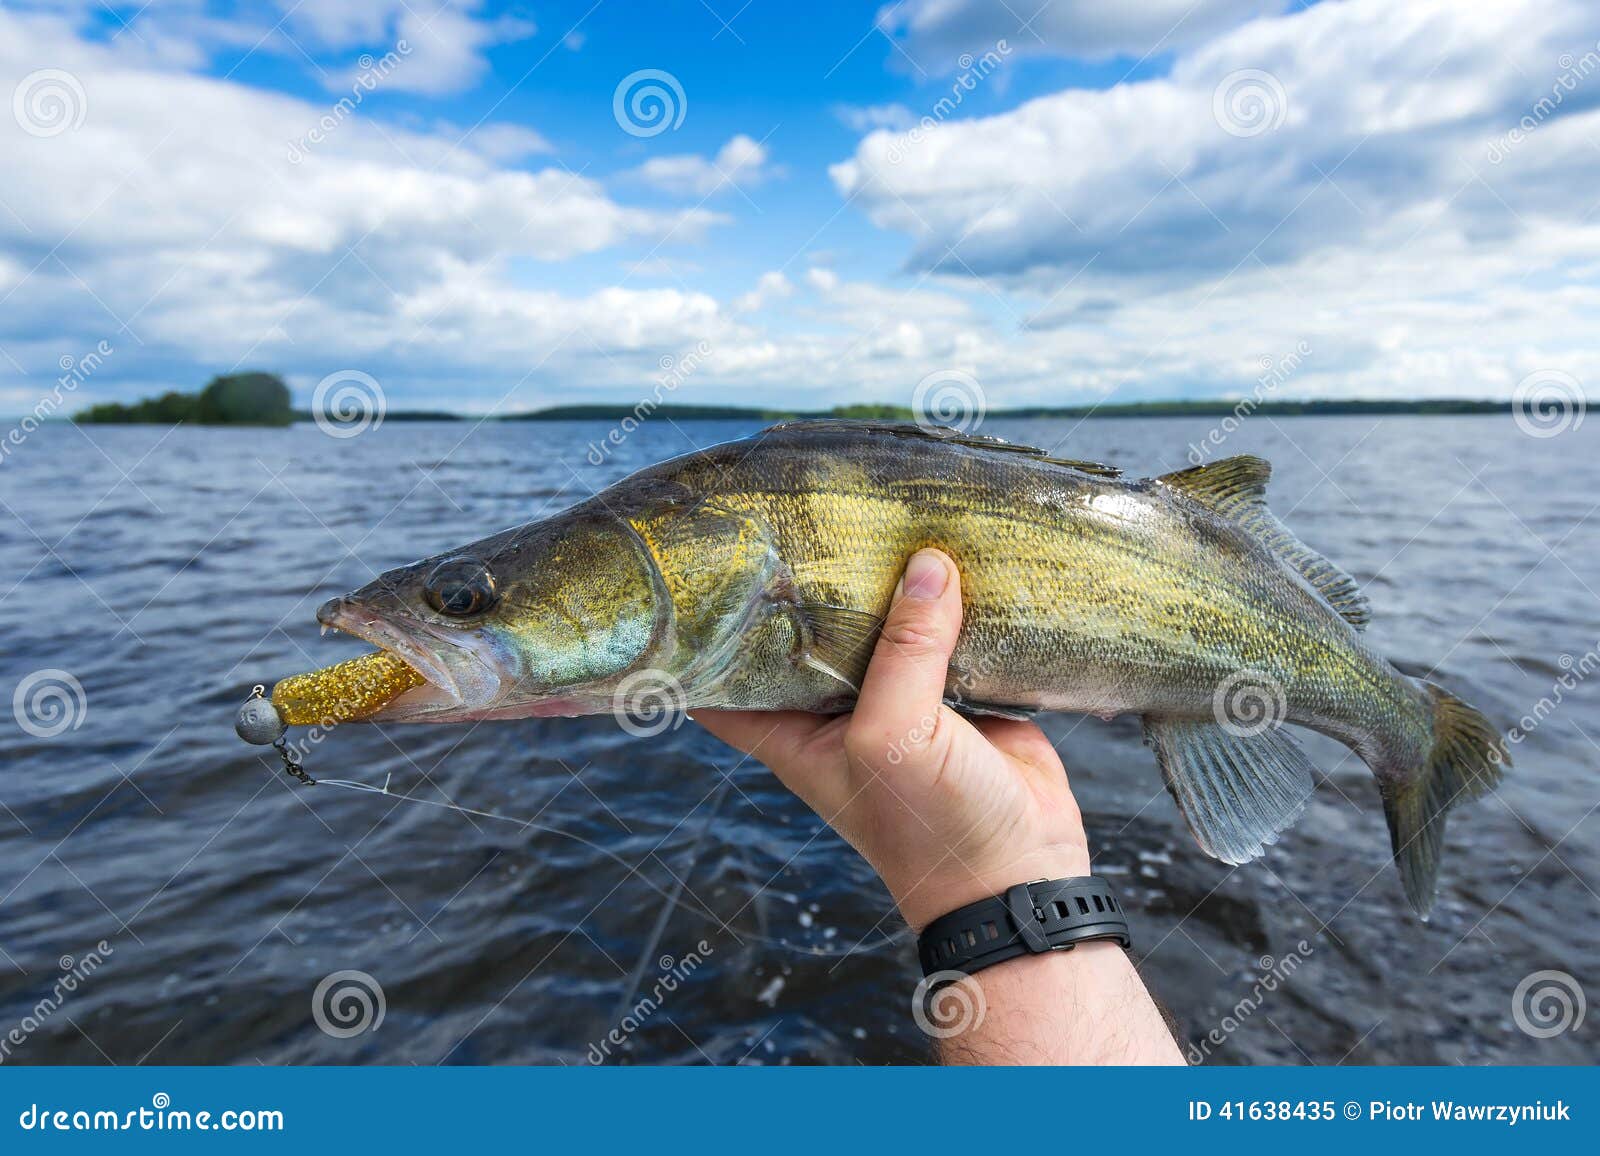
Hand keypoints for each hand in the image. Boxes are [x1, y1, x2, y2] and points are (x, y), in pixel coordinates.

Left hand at [694, 548, 1092, 931]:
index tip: (700, 566)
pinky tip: (954, 549)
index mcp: (792, 728)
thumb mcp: (893, 736)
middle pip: (811, 631)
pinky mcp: (957, 690)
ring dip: (889, 582)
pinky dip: (953, 601)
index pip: (726, 676)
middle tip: (804, 507)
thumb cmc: (930, 826)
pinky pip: (948, 633)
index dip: (709, 630)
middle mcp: (838, 708)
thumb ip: (905, 650)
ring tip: (883, 510)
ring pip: (884, 624)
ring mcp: (899, 697)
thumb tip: (928, 565)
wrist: (1018, 873)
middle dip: (811, 581)